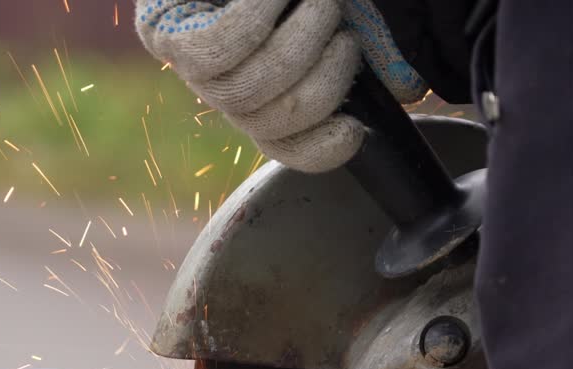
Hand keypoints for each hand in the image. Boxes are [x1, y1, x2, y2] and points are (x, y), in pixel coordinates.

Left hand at [135, 0, 422, 172]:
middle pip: (273, 123)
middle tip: (342, 31)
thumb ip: (373, 43)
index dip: (321, 152)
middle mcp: (222, 87)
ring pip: (252, 91)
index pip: (284, 146)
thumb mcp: (347, 9)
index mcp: (261, 89)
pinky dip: (264, 14)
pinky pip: (226, 48)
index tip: (355, 131)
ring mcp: (188, 65)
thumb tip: (406, 90)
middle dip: (325, 81)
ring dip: (302, 42)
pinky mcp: (166, 36)